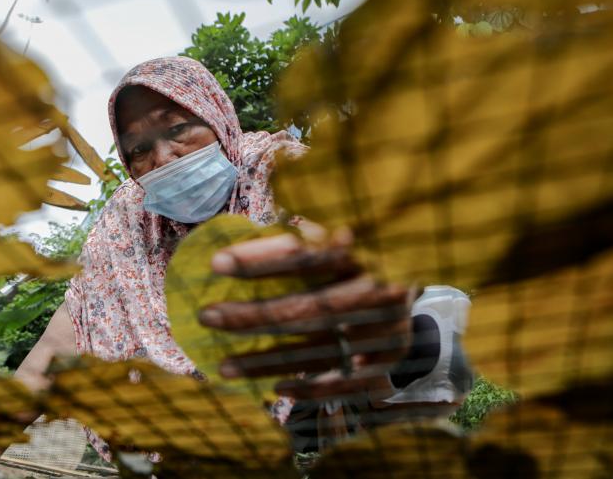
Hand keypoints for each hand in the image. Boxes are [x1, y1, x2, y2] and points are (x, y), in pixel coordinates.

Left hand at [198, 223, 413, 401]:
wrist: (418, 288)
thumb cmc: (360, 259)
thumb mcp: (339, 238)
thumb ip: (301, 238)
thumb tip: (247, 235)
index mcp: (363, 252)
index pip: (306, 256)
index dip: (260, 260)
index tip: (215, 264)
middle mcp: (376, 291)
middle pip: (307, 310)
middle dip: (252, 317)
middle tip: (207, 317)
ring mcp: (386, 331)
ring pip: (318, 352)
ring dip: (266, 362)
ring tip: (223, 368)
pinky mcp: (389, 362)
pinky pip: (344, 383)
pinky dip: (309, 388)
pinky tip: (275, 389)